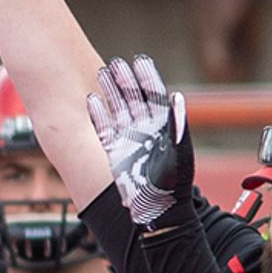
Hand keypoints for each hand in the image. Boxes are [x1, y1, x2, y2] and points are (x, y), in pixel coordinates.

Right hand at [84, 52, 193, 227]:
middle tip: (116, 62)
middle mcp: (145, 130)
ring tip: (103, 72)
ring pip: (117, 109)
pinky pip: (103, 128)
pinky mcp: (114, 152)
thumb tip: (177, 98)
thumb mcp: (179, 153)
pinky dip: (98, 114)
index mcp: (163, 126)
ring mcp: (128, 140)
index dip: (147, 77)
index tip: (140, 60)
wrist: (158, 212)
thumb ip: (176, 125)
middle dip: (126, 79)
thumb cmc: (174, 185)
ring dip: (110, 90)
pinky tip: (92, 99)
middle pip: (133, 98)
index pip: (154, 96)